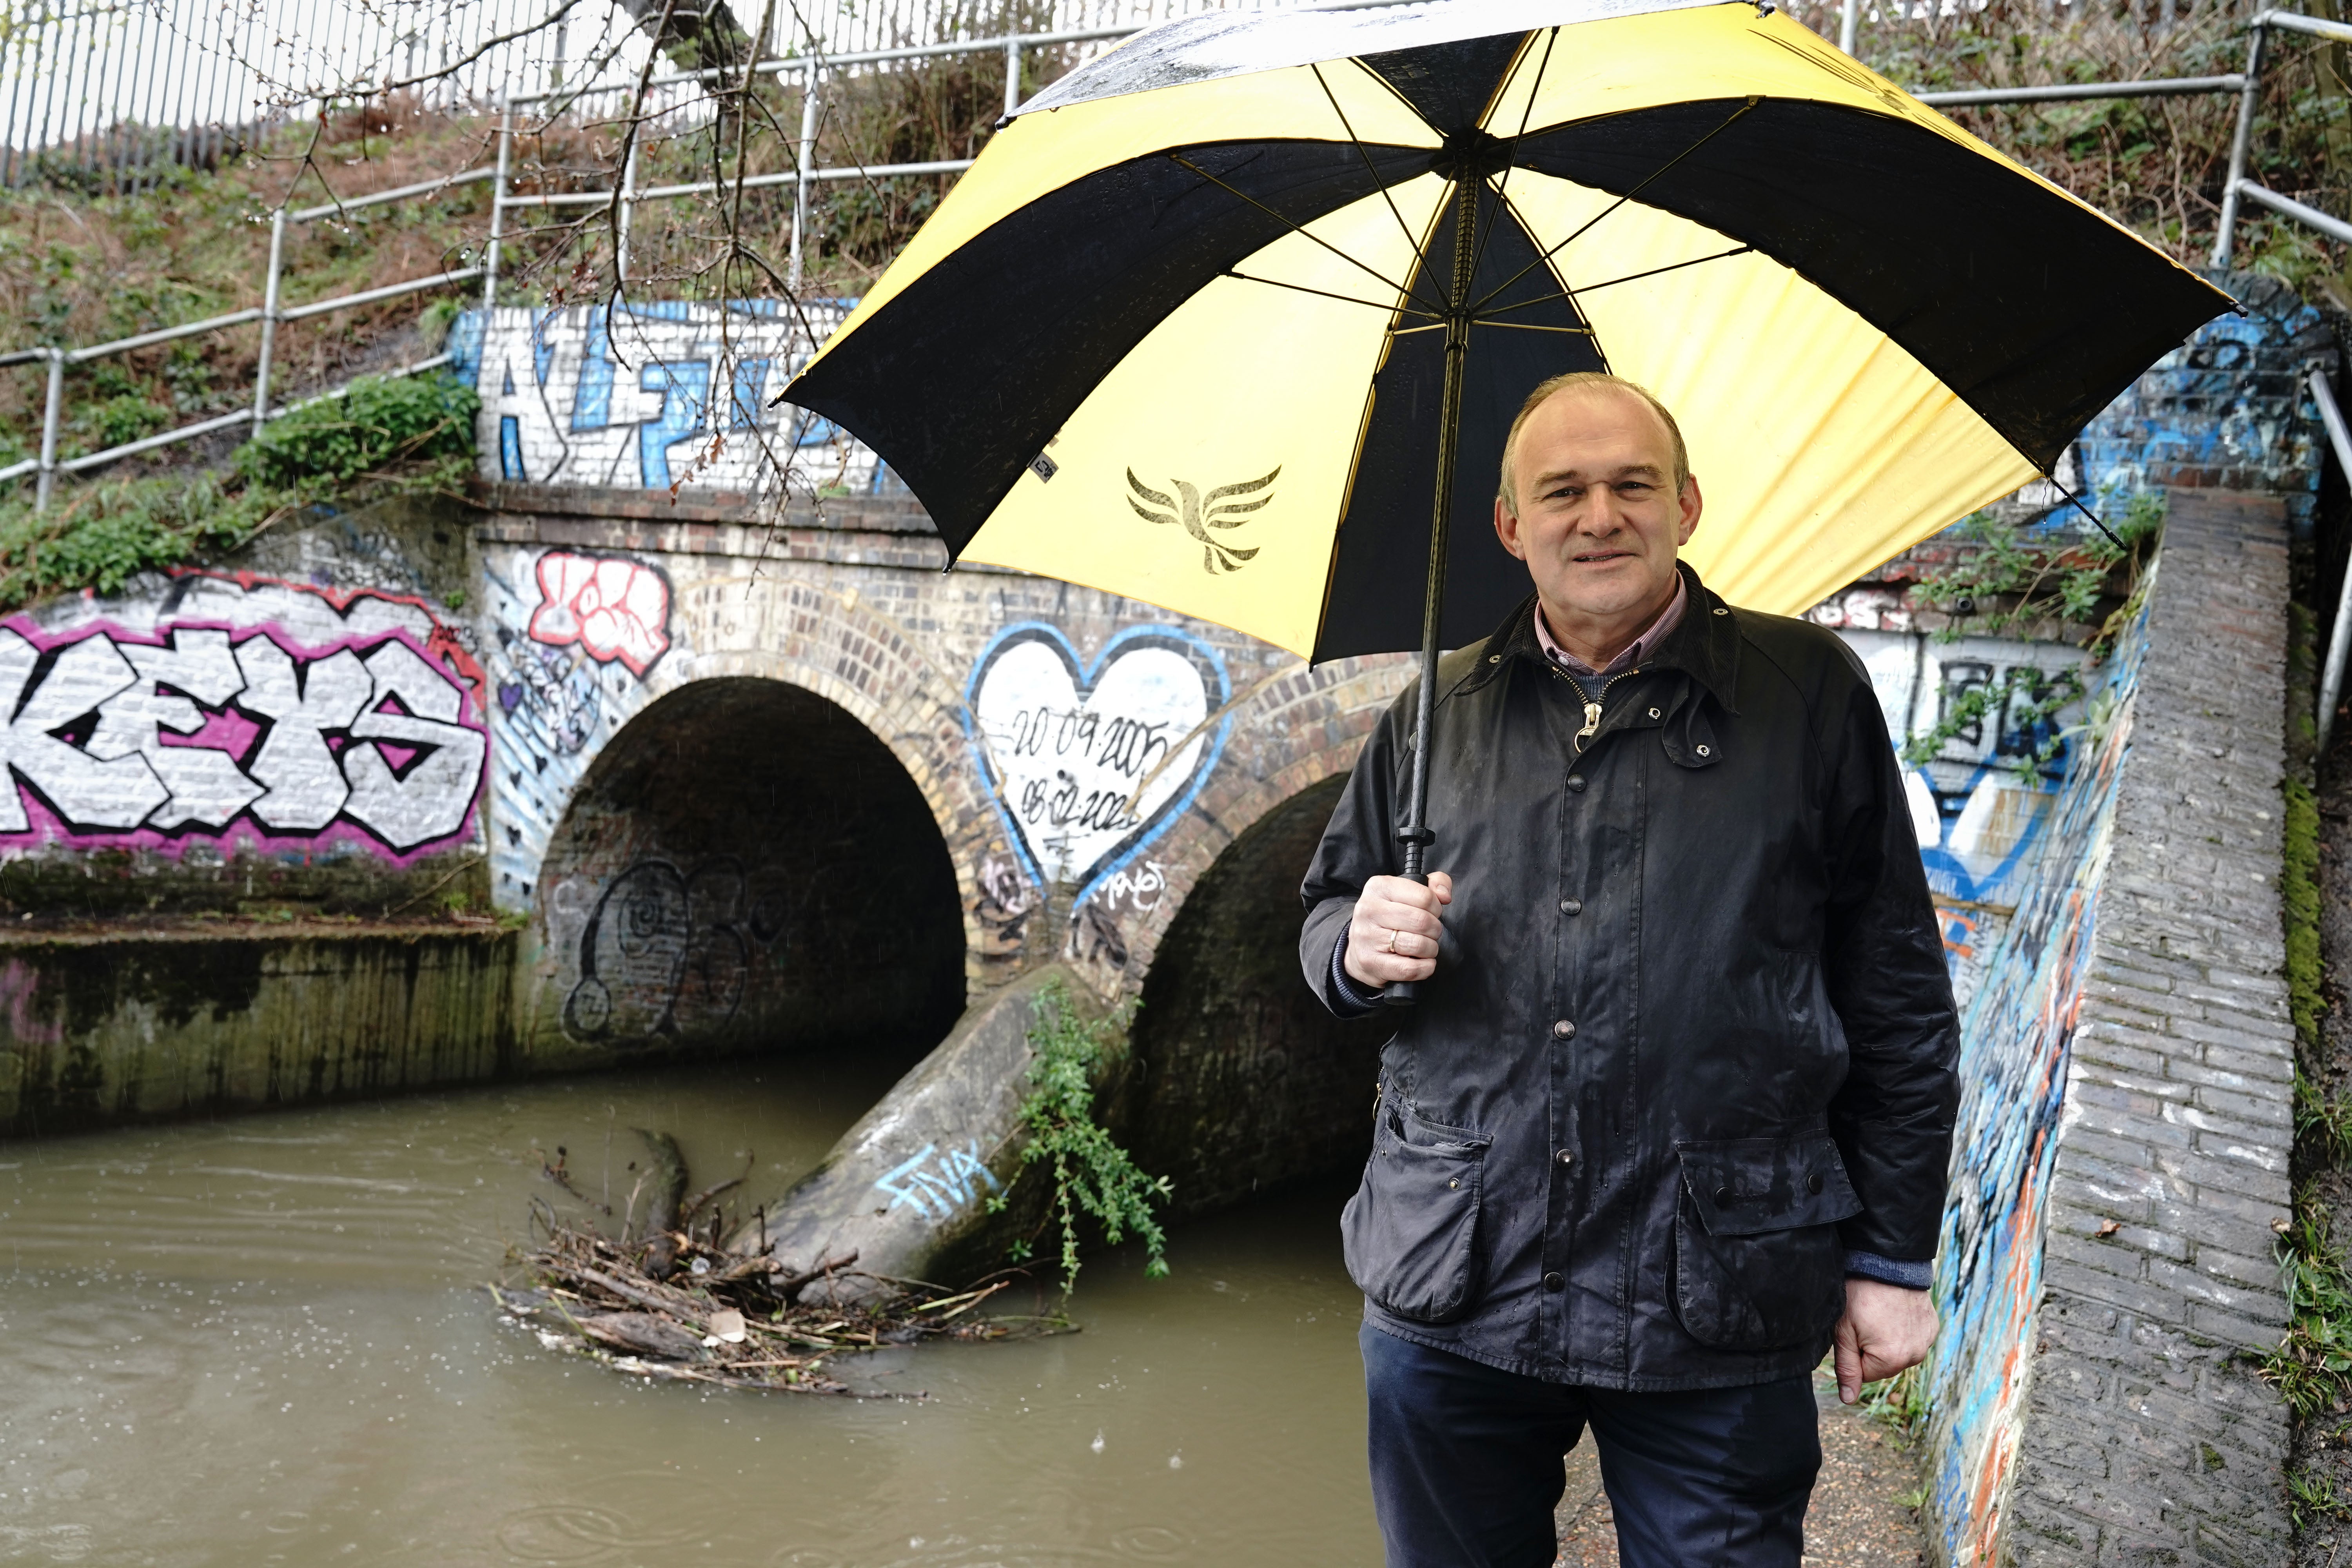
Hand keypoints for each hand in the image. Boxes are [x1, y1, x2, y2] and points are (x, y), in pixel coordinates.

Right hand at [1344, 873, 1453, 987]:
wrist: (1359, 948)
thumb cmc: (1389, 919)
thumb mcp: (1407, 892)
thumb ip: (1435, 884)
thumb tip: (1445, 896)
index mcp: (1379, 887)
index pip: (1424, 897)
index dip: (1436, 908)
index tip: (1431, 914)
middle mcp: (1369, 909)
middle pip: (1422, 921)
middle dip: (1435, 930)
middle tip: (1430, 933)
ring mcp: (1367, 937)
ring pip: (1418, 945)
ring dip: (1430, 949)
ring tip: (1425, 948)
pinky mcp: (1370, 962)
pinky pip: (1409, 968)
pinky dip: (1425, 968)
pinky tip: (1422, 963)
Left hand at [1832, 1277, 1937, 1403]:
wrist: (1888, 1263)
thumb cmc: (1860, 1295)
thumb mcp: (1844, 1331)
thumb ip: (1847, 1368)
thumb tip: (1848, 1399)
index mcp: (1892, 1359)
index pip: (1864, 1374)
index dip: (1853, 1352)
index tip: (1853, 1330)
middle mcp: (1915, 1356)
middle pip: (1883, 1365)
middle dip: (1870, 1349)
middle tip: (1864, 1320)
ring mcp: (1926, 1342)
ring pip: (1897, 1353)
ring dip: (1887, 1340)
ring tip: (1879, 1314)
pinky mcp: (1932, 1328)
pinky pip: (1912, 1339)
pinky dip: (1901, 1330)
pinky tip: (1894, 1312)